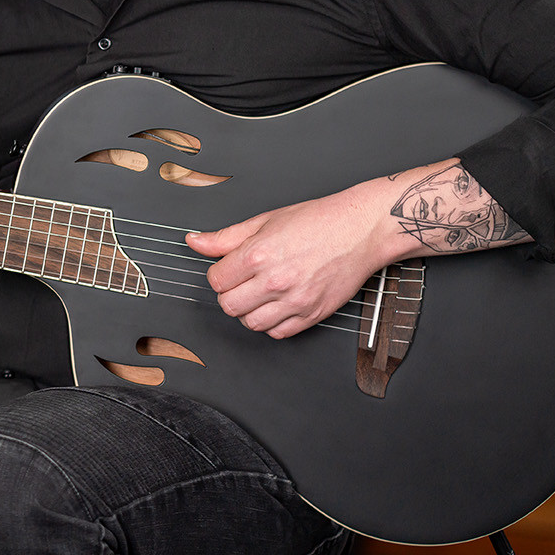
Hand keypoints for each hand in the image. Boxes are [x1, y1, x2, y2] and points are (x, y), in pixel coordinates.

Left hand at [185, 174, 408, 338]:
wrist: (359, 229)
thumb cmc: (317, 221)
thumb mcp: (265, 221)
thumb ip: (225, 237)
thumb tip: (195, 241)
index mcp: (258, 254)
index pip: (217, 281)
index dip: (219, 275)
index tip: (228, 270)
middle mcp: (275, 280)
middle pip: (229, 306)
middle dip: (230, 294)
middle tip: (242, 282)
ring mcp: (295, 300)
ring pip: (251, 323)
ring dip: (249, 311)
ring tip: (259, 294)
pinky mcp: (313, 314)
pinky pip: (278, 333)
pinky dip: (272, 323)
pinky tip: (276, 306)